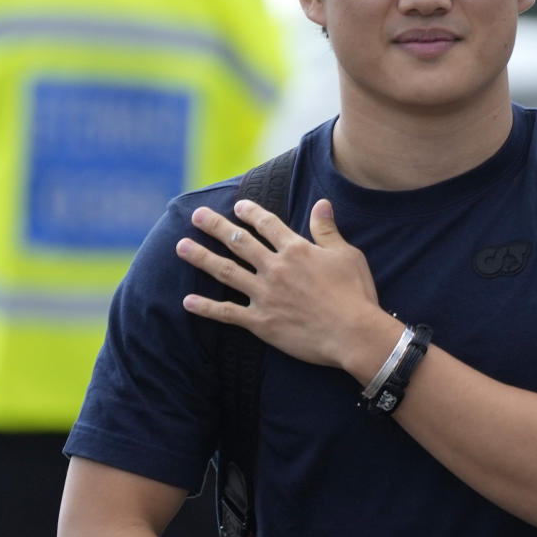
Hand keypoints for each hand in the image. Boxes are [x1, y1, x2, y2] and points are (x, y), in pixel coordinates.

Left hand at [176, 197, 380, 366]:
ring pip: (226, 272)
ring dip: (201, 258)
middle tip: (196, 216)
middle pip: (238, 242)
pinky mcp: (261, 322)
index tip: (238, 206)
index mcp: (296, 250)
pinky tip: (187, 301)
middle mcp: (275, 268)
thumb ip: (327, 229)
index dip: (251, 213)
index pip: (267, 225)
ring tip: (181, 246)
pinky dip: (206, 308)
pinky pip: (227, 313)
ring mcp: (265, 295)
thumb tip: (321, 203)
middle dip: (215, 226)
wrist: (354, 334)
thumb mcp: (346, 255)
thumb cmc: (355, 294)